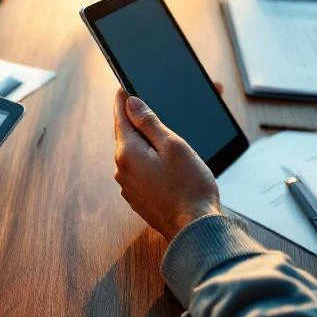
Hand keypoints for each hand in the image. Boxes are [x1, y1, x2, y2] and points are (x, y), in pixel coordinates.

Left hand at [113, 89, 221, 240]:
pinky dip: (150, 162)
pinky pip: (140, 171)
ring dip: (148, 144)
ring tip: (167, 139)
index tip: (123, 88)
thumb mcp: (173, 145)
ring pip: (135, 154)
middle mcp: (121, 170)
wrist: (195, 229)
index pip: (120, 117)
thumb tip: (131, 104)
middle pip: (127, 136)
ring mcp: (128, 186)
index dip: (123, 101)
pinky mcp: (138, 198)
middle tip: (154, 110)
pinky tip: (167, 164)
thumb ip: (149, 122)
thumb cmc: (190, 187)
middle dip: (142, 123)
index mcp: (127, 153)